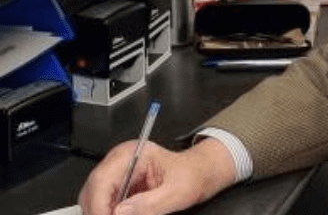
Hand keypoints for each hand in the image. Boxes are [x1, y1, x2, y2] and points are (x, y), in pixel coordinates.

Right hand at [79, 138, 236, 214]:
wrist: (199, 173)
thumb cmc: (192, 175)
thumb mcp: (178, 192)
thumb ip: (151, 203)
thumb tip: (121, 212)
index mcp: (133, 154)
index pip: (102, 180)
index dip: (99, 206)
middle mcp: (120, 161)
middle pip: (92, 191)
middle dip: (99, 211)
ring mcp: (117, 173)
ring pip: (94, 199)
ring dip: (103, 212)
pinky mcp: (119, 186)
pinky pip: (104, 204)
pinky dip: (109, 213)